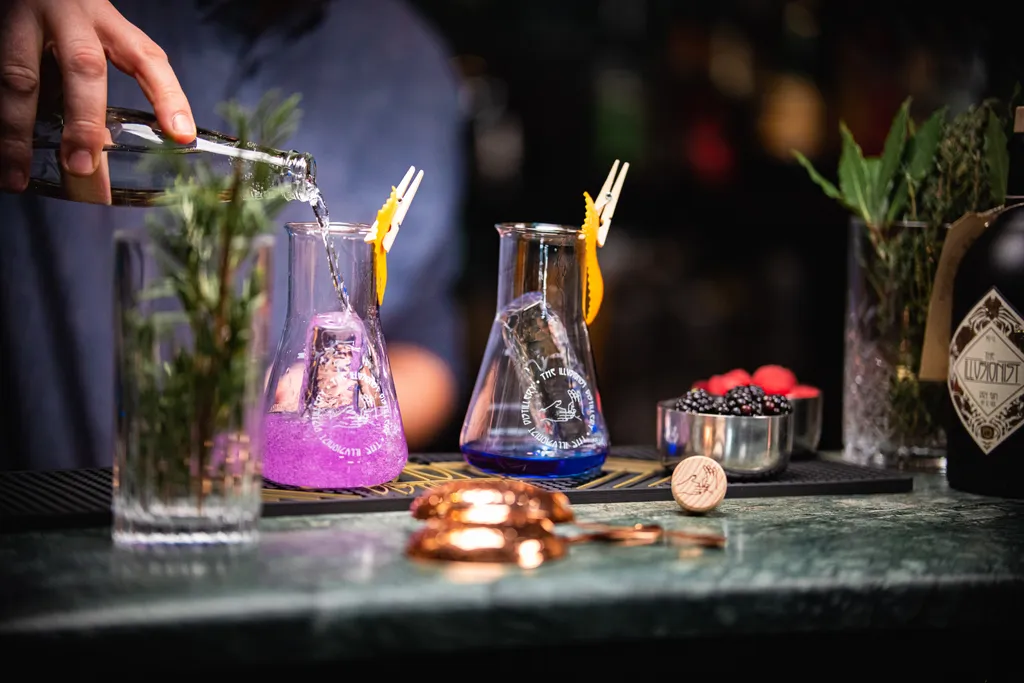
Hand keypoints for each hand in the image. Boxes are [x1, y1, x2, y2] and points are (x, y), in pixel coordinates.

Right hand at [0, 0, 194, 193]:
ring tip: (16, 176)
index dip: (168, 97)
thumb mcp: (85, 48)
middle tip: (81, 167)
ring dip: (17, 132)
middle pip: (85, 67)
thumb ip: (94, 102)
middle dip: (84, 122)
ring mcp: (24, 18)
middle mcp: (70, 17)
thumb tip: (93, 176)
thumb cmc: (57, 25)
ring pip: (20, 75)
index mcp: (107, 24)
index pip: (147, 59)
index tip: (182, 136)